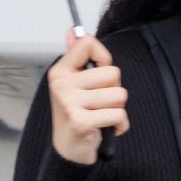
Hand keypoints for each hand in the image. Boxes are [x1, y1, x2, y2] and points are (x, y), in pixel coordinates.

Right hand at [47, 27, 129, 164]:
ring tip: (102, 116)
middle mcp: (62, 84)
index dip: (104, 57)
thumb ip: (76, 56)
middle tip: (100, 103)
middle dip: (115, 90)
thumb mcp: (73, 84)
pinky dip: (120, 125)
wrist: (69, 150)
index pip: (88, 43)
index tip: (98, 73)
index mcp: (60, 71)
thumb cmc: (76, 114)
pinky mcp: (81, 121)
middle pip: (112, 72)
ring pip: (119, 95)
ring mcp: (69, 103)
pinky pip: (118, 114)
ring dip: (118, 109)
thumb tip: (74, 30)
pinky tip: (108, 128)